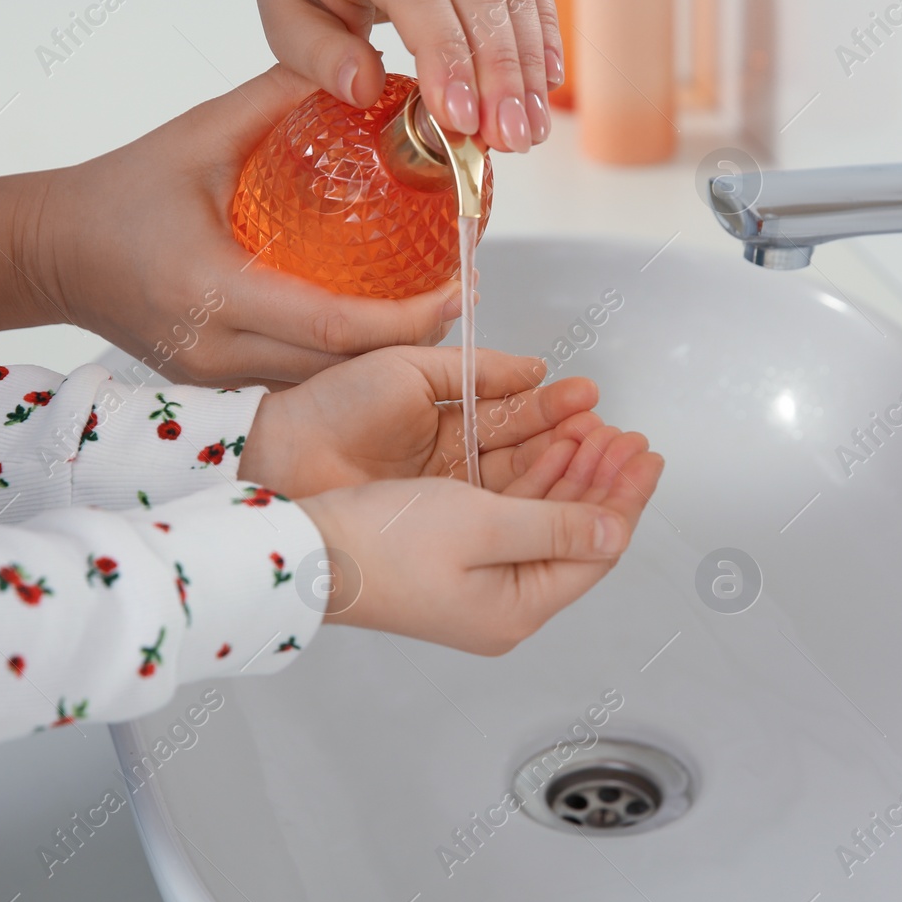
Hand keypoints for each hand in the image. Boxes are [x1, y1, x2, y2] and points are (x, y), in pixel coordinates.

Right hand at [38, 66, 462, 386]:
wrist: (49, 251)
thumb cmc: (117, 190)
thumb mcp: (196, 134)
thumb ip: (276, 99)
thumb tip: (361, 72)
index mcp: (212, 292)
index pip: (333, 326)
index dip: (407, 317)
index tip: (460, 286)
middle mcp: (216, 349)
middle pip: (341, 368)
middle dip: (413, 339)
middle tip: (464, 292)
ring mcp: (215, 377)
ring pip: (323, 382)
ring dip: (382, 353)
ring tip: (433, 304)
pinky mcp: (215, 383)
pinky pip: (297, 379)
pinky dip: (342, 355)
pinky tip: (376, 319)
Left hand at [157, 0, 558, 152]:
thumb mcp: (284, 19)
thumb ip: (318, 57)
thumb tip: (364, 89)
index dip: (445, 57)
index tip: (459, 119)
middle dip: (497, 74)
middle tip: (505, 139)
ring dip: (526, 65)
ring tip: (527, 129)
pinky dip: (542, 36)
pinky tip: (543, 84)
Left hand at [240, 345, 601, 495]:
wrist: (284, 455)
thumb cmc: (333, 409)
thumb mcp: (412, 372)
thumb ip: (481, 372)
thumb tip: (539, 371)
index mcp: (448, 425)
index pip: (519, 421)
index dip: (559, 413)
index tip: (596, 401)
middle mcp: (455, 467)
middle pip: (531, 459)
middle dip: (577, 446)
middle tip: (617, 434)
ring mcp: (451, 502)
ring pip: (524, 489)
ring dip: (567, 471)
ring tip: (607, 452)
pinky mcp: (444, 530)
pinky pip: (502, 516)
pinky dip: (539, 500)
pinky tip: (570, 479)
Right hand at [297, 428, 662, 654]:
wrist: (306, 548)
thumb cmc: (381, 542)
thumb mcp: (482, 525)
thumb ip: (555, 527)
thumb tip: (613, 531)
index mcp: (517, 608)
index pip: (596, 548)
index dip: (625, 497)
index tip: (646, 454)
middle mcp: (503, 604)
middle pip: (575, 536)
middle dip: (603, 480)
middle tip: (625, 435)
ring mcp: (478, 583)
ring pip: (545, 522)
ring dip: (570, 474)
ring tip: (595, 431)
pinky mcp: (454, 560)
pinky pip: (512, 517)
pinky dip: (534, 481)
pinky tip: (550, 448)